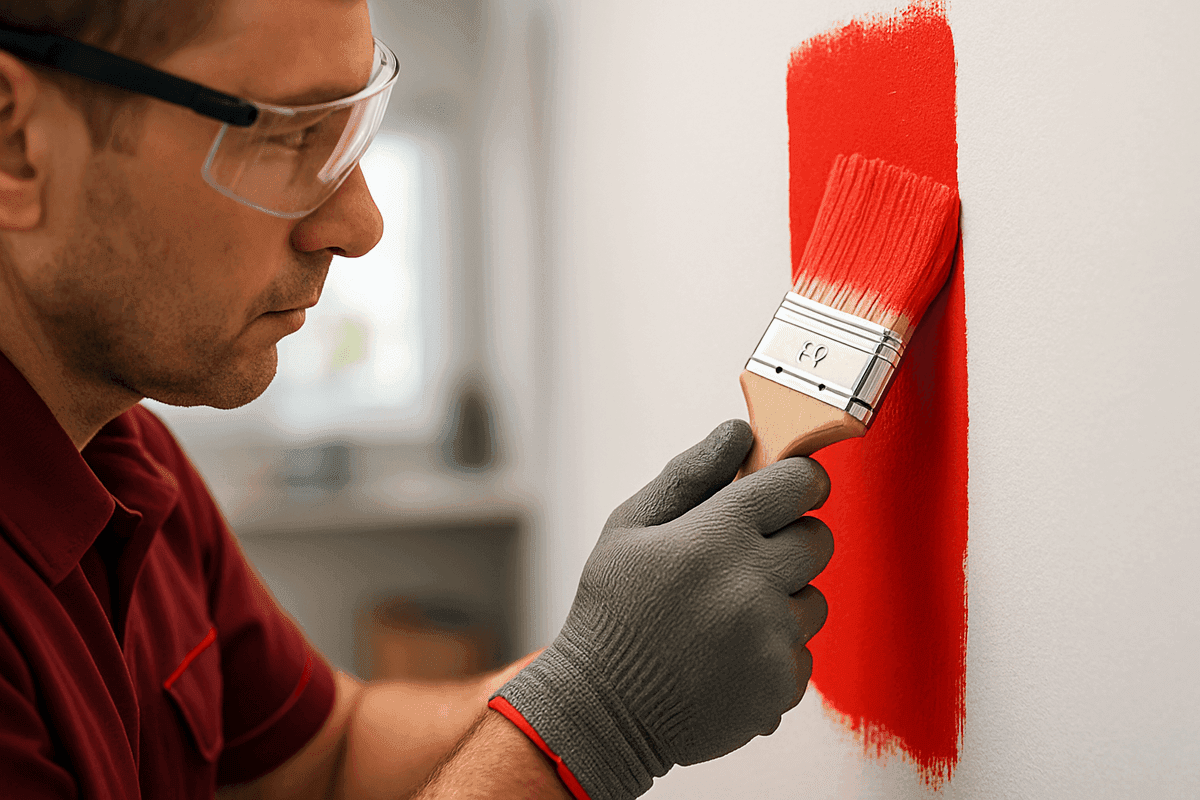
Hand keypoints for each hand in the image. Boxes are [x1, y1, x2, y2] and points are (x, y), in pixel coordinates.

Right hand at [493, 420, 832, 798]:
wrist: (603, 712)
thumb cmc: (612, 612)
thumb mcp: (628, 528)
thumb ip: (689, 474)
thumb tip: (739, 432)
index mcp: (716, 533)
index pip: (798, 482)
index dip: (797, 482)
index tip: (785, 493)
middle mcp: (753, 581)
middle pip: (818, 538)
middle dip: (789, 540)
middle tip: (745, 560)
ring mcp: (771, 635)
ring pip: (814, 599)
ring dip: (782, 602)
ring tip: (726, 617)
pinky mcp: (782, 682)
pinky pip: (803, 651)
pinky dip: (773, 653)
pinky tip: (727, 657)